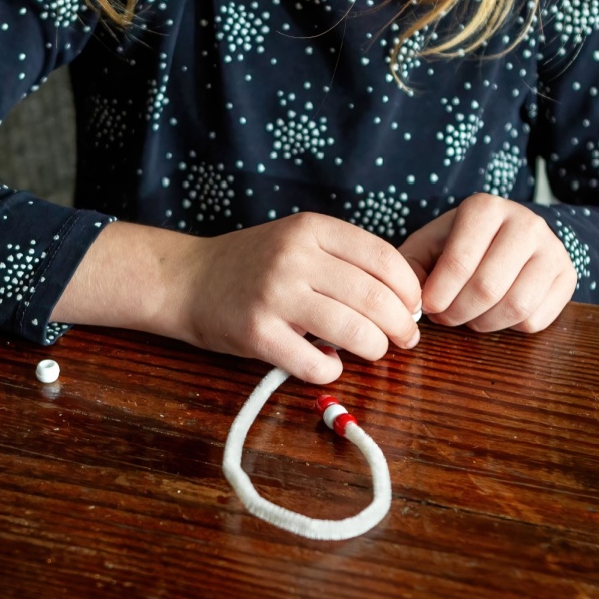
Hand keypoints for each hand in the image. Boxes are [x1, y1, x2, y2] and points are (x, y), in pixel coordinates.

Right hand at [172, 213, 421, 383]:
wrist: (185, 280)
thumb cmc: (252, 265)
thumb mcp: (296, 240)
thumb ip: (343, 259)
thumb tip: (403, 297)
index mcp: (311, 229)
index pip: (384, 258)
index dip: (410, 289)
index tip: (413, 307)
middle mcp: (294, 258)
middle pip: (375, 298)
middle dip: (402, 325)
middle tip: (405, 338)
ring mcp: (274, 296)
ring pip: (353, 332)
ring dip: (375, 349)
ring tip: (373, 351)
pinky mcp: (257, 334)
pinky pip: (316, 364)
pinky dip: (332, 370)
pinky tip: (327, 362)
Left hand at [398, 194, 575, 332]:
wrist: (510, 238)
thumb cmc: (461, 244)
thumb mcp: (429, 245)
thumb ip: (409, 267)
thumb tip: (410, 302)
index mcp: (485, 208)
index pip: (459, 261)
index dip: (438, 294)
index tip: (427, 306)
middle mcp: (526, 222)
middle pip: (488, 288)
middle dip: (458, 313)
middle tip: (445, 317)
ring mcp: (553, 249)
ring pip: (516, 306)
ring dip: (484, 323)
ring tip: (469, 316)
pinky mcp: (567, 277)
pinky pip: (537, 319)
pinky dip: (510, 327)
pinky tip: (497, 312)